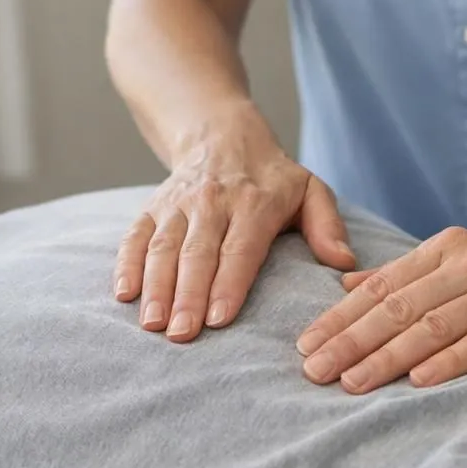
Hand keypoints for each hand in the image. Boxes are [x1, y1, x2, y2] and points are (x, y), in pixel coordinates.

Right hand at [115, 127, 355, 340]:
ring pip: (163, 247)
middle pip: (197, 253)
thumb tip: (343, 263)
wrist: (220, 133)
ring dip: (156, 287)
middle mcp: (212, 202)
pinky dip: (127, 264)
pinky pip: (135, 236)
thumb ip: (327, 226)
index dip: (229, 284)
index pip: (240, 248)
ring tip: (152, 324)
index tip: (220, 319)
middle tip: (181, 334)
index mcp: (255, 202)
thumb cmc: (272, 177)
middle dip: (188, 296)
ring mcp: (177, 205)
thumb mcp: (310, 190)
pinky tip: (124, 294)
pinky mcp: (152, 208)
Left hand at [294, 224, 466, 392]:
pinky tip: (418, 380)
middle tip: (313, 370)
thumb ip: (404, 272)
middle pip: (397, 307)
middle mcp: (466, 265)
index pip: (380, 285)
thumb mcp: (457, 254)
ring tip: (351, 382)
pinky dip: (448, 360)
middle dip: (350, 341)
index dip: (339, 316)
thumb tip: (344, 286)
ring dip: (387, 357)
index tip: (305, 344)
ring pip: (431, 326)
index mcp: (443, 248)